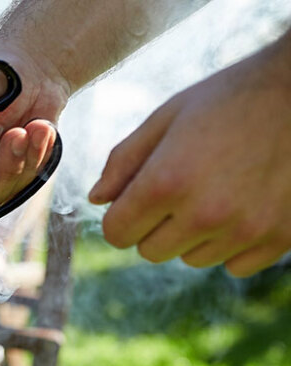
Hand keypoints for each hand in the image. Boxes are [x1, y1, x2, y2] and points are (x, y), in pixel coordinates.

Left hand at [91, 35, 290, 276]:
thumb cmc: (230, 97)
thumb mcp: (167, 117)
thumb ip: (124, 161)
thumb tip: (97, 199)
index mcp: (166, 182)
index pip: (116, 234)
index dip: (120, 216)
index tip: (136, 198)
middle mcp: (204, 214)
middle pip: (150, 251)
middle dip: (154, 226)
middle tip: (180, 189)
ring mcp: (245, 230)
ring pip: (193, 259)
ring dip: (195, 235)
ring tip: (217, 191)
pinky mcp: (280, 238)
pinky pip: (236, 265)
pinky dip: (234, 244)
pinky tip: (245, 205)